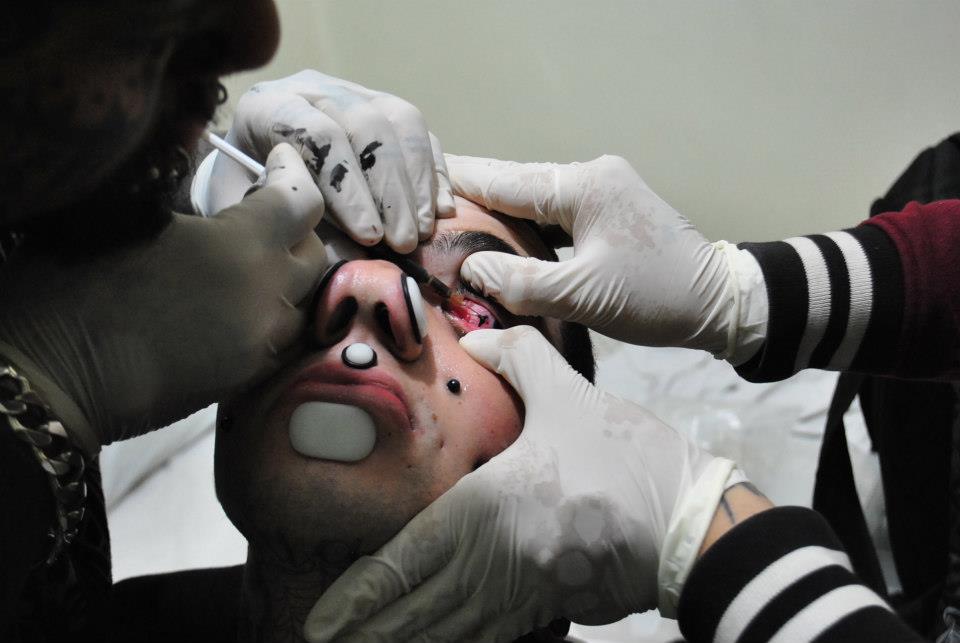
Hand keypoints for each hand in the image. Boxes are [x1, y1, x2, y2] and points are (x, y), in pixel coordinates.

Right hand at [0, 143, 325, 451]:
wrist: (57, 375)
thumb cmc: (77, 282)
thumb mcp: (125, 211)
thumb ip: (177, 178)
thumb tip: (202, 147)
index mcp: (242, 246)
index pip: (301, 200)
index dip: (293, 170)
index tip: (277, 158)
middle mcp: (268, 296)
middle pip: (313, 252)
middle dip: (295, 226)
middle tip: (263, 210)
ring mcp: (262, 343)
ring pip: (302, 299)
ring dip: (286, 274)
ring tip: (253, 259)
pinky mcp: (246, 378)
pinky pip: (280, 336)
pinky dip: (272, 311)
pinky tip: (238, 301)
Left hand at [215, 70, 454, 252]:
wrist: (250, 186)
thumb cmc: (249, 209)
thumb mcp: (253, 223)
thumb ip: (292, 232)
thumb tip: (347, 252)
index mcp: (267, 109)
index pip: (318, 135)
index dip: (348, 187)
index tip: (368, 237)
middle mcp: (312, 90)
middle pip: (365, 124)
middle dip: (390, 190)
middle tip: (402, 242)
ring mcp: (353, 94)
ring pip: (400, 121)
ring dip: (417, 183)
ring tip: (420, 232)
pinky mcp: (384, 109)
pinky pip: (421, 133)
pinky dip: (435, 174)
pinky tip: (439, 213)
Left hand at [304, 326, 737, 641]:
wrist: (696, 520)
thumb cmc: (630, 458)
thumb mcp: (572, 395)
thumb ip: (520, 358)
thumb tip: (480, 336)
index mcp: (492, 506)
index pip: (413, 556)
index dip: (367, 591)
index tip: (327, 617)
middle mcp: (499, 559)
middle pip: (422, 605)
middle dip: (372, 628)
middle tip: (324, 641)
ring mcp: (528, 592)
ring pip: (453, 629)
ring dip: (408, 642)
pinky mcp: (555, 608)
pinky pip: (495, 634)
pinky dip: (461, 642)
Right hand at [449, 154, 766, 360]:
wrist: (720, 303)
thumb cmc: (656, 297)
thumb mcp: (581, 295)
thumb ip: (519, 282)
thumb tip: (471, 270)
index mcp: (583, 186)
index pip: (503, 180)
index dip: (456, 183)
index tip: (414, 182)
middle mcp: (591, 176)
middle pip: (514, 183)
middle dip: (470, 194)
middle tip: (421, 204)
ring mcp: (602, 191)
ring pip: (532, 198)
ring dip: (496, 211)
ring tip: (449, 221)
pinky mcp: (608, 212)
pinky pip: (552, 214)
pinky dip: (524, 226)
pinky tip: (498, 238)